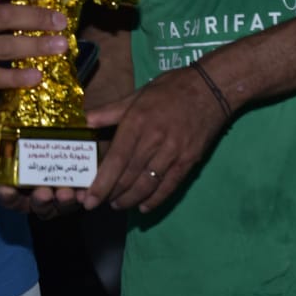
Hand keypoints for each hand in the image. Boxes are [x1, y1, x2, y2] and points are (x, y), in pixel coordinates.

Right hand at [0, 130, 86, 218]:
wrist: (58, 123)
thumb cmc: (24, 133)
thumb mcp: (1, 133)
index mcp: (19, 186)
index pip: (9, 198)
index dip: (7, 196)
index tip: (6, 189)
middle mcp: (38, 194)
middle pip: (37, 207)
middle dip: (39, 202)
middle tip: (42, 193)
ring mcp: (60, 193)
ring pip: (60, 205)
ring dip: (62, 202)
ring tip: (64, 191)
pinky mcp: (81, 187)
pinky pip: (83, 197)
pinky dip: (83, 195)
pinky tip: (83, 189)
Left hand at [79, 65, 229, 213]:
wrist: (211, 89)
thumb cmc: (170, 89)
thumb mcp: (137, 94)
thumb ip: (110, 111)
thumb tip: (85, 120)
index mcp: (138, 121)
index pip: (117, 159)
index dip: (102, 182)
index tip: (89, 199)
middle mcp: (154, 140)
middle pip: (130, 175)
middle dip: (111, 194)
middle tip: (97, 204)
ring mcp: (174, 152)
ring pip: (148, 184)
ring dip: (130, 199)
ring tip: (117, 205)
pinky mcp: (189, 160)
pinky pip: (170, 185)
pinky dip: (156, 199)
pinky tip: (144, 207)